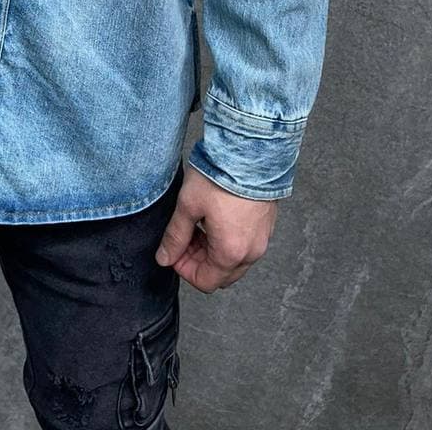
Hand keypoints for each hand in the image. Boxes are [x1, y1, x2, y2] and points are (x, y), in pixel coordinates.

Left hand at [154, 164, 278, 292]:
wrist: (251, 150)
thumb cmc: (221, 175)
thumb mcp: (188, 205)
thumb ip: (175, 236)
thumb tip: (164, 258)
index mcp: (231, 252)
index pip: (205, 282)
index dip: (183, 269)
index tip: (173, 249)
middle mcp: (251, 252)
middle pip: (220, 274)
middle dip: (198, 260)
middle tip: (183, 236)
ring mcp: (262, 239)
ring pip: (234, 260)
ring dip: (212, 250)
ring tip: (197, 222)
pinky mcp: (266, 224)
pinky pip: (245, 244)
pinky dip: (228, 239)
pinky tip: (215, 216)